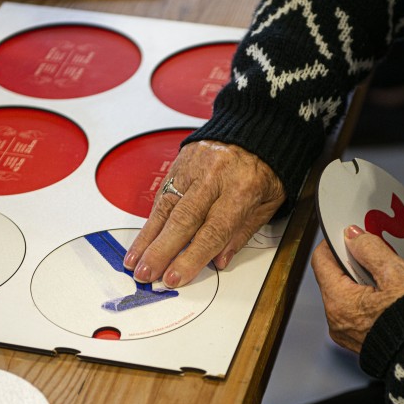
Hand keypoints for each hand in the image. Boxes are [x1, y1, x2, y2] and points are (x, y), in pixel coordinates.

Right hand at [124, 140, 285, 287]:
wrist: (257, 126)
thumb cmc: (266, 168)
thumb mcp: (269, 202)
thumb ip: (243, 232)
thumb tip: (220, 260)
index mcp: (242, 189)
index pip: (213, 230)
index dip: (191, 257)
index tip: (175, 278)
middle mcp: (214, 177)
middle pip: (183, 220)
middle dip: (161, 252)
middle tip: (146, 275)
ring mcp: (194, 168)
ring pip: (166, 208)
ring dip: (148, 239)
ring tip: (134, 263)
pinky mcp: (179, 164)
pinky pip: (162, 195)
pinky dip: (149, 221)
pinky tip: (140, 240)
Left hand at [312, 225, 403, 352]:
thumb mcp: (395, 275)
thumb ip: (370, 249)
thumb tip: (352, 235)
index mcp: (338, 301)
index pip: (321, 260)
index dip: (334, 243)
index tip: (349, 235)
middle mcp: (335, 320)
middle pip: (333, 278)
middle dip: (351, 263)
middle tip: (375, 255)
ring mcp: (345, 334)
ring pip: (344, 295)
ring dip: (360, 282)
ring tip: (386, 278)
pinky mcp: (358, 342)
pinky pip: (354, 312)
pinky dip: (365, 300)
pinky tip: (387, 297)